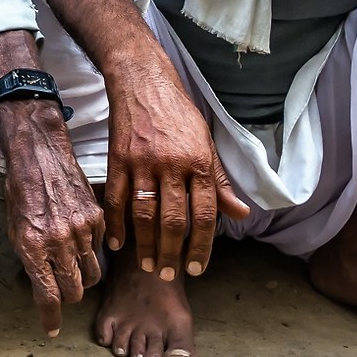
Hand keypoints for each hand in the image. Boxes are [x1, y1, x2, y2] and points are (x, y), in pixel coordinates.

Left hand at [0, 94, 106, 336]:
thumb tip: (43, 286)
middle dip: (67, 297)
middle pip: (74, 292)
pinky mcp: (98, 218)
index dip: (50, 318)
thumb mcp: (15, 229)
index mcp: (34, 246)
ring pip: (91, 274)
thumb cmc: (21, 191)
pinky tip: (79, 239)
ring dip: (82, 277)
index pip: (48, 296)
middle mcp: (60, 242)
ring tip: (72, 267)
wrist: (40, 155)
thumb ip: (30, 260)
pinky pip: (99, 250)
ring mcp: (82, 230)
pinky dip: (90, 252)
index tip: (51, 329)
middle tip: (62, 291)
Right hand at [105, 41, 247, 281]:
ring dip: (145, 245)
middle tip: (168, 274)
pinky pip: (116, 198)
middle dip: (171, 252)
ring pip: (144, 214)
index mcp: (199, 162)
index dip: (202, 246)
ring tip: (148, 266)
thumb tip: (240, 214)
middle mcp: (172, 164)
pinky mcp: (118, 159)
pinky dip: (115, 223)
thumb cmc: (179, 113)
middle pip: (173, 220)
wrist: (143, 81)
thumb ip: (221, 182)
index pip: (205, 214)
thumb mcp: (206, 143)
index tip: (197, 268)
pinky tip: (118, 243)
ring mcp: (142, 162)